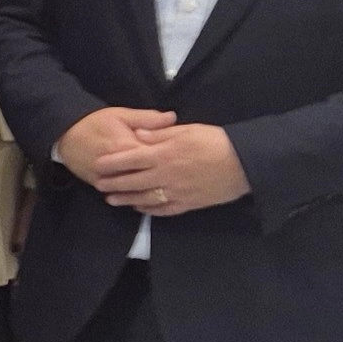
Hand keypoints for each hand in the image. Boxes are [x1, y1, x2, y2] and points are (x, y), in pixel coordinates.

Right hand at [53, 105, 174, 187]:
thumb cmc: (95, 122)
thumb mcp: (122, 115)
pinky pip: (119, 194)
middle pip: (147, 177)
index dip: (171, 159)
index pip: (155, 157)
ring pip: (133, 190)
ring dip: (150, 192)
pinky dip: (133, 197)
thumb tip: (172, 118)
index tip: (185, 160)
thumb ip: (148, 118)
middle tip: (180, 180)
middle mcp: (118, 166)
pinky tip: (147, 199)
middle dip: (163, 180)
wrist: (64, 134)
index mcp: (128, 146)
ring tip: (167, 193)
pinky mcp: (98, 184)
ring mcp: (107, 178)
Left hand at [90, 119, 248, 216]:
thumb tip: (137, 135)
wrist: (245, 164)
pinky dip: (148, 209)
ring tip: (110, 200)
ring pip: (144, 198)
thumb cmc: (216, 142)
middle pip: (132, 181)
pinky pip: (163, 210)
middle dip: (112, 183)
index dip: (111, 163)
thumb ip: (159, 135)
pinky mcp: (188, 204)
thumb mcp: (187, 131)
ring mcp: (176, 192)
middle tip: (98, 185)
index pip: (130, 159)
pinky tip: (139, 208)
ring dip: (125, 199)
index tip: (97, 165)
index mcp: (164, 154)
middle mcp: (166, 175)